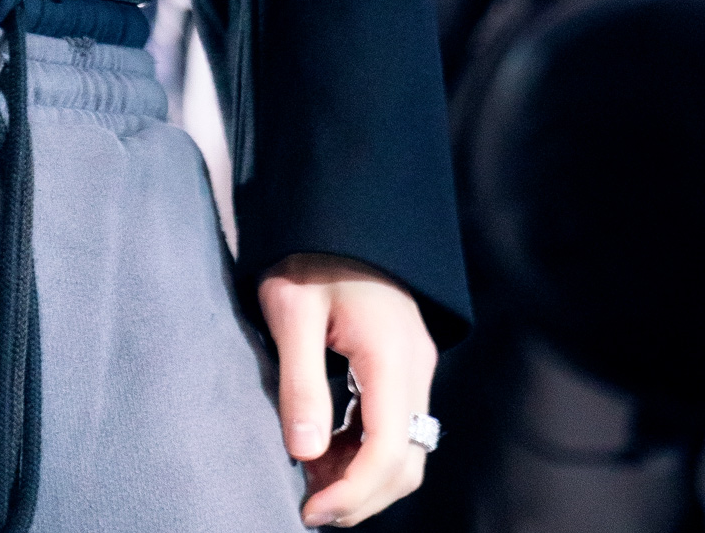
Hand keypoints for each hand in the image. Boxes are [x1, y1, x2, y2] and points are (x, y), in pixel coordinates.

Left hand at [257, 253, 437, 526]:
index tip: (310, 511)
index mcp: (392, 355)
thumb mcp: (291, 309)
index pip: (389, 450)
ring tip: (310, 479)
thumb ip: (301, 382)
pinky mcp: (403, 362)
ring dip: (362, 475)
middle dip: (361, 495)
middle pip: (406, 461)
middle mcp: (415, 366)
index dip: (353, 493)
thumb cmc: (309, 251)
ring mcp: (414, 365)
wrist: (340, 204)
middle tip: (308, 506)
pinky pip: (395, 424)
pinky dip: (364, 450)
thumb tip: (305, 454)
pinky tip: (324, 449)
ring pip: (406, 448)